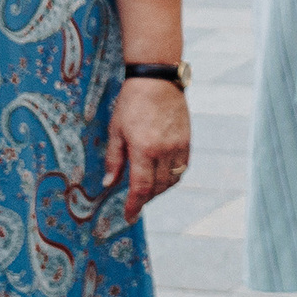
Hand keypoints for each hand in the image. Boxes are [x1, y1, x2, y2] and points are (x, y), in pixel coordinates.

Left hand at [102, 77, 190, 222]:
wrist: (157, 80)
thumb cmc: (132, 103)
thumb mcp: (116, 131)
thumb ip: (114, 160)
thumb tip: (109, 184)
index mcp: (144, 150)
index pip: (141, 188)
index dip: (135, 206)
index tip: (129, 217)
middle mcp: (164, 151)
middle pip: (158, 187)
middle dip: (146, 199)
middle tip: (135, 203)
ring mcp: (178, 146)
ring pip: (173, 180)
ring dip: (160, 189)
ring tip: (148, 190)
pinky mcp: (187, 139)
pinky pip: (183, 167)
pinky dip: (173, 176)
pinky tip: (163, 175)